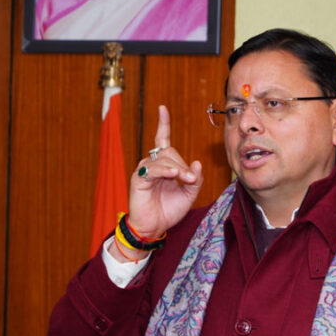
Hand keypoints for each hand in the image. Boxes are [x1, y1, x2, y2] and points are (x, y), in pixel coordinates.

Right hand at [127, 105, 203, 237]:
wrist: (154, 227)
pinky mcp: (138, 179)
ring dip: (178, 168)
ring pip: (164, 159)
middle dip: (184, 165)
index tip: (162, 109)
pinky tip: (173, 175)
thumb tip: (197, 162)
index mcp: (164, 165)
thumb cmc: (168, 210)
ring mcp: (144, 171)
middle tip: (190, 179)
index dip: (163, 124)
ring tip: (184, 180)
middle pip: (170, 151)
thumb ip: (196, 179)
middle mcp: (152, 164)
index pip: (162, 140)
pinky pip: (153, 169)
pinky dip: (165, 170)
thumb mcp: (189, 194)